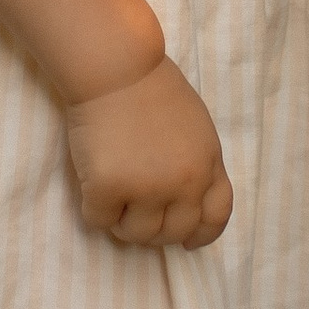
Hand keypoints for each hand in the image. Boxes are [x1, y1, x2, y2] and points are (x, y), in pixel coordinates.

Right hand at [66, 57, 232, 249]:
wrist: (117, 67)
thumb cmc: (151, 86)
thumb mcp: (196, 126)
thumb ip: (196, 162)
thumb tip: (182, 202)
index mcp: (208, 165)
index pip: (215, 217)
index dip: (201, 234)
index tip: (188, 242)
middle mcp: (184, 183)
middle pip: (173, 233)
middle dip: (154, 231)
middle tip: (135, 212)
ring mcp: (147, 189)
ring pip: (136, 235)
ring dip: (122, 222)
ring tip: (114, 196)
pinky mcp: (109, 188)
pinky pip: (99, 220)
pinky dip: (94, 208)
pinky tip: (93, 183)